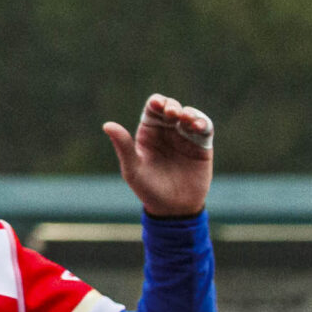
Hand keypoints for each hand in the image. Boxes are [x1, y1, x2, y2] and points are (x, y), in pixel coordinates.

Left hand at [103, 94, 213, 216]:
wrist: (173, 209)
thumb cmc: (148, 189)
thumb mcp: (133, 169)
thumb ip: (123, 147)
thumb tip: (107, 125)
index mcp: (149, 132)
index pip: (152, 109)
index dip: (156, 102)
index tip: (157, 104)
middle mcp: (167, 131)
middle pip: (170, 108)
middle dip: (171, 106)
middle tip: (171, 113)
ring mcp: (185, 137)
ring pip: (189, 115)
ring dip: (189, 113)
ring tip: (186, 119)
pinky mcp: (202, 146)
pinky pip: (205, 129)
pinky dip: (203, 123)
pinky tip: (198, 126)